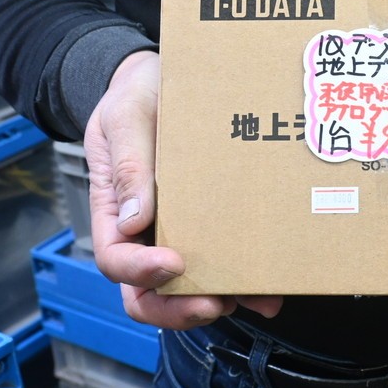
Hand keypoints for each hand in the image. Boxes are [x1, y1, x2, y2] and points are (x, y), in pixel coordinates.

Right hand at [84, 50, 282, 328]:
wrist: (164, 80)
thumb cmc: (137, 96)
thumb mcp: (125, 118)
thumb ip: (128, 165)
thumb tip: (133, 221)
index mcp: (113, 212)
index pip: (115, 260)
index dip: (140, 272)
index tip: (173, 262)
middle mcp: (144, 233)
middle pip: (148, 294)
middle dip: (179, 308)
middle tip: (214, 303)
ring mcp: (179, 233)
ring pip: (191, 288)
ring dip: (224, 300)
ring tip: (261, 300)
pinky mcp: (213, 226)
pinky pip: (225, 263)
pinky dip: (248, 280)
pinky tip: (275, 284)